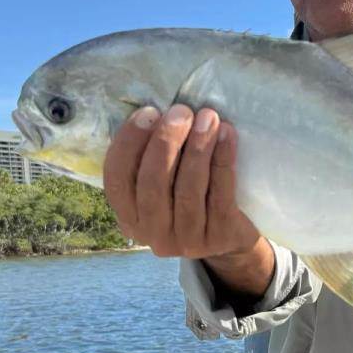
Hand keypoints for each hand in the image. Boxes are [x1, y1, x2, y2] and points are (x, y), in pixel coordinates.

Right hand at [103, 104, 261, 259]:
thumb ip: (154, 159)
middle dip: (165, 142)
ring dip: (197, 147)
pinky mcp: (220, 236)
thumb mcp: (167, 186)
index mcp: (130, 218)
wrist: (236, 237)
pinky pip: (220, 194)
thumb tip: (157, 112)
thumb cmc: (196, 197)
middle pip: (151, 185)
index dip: (128, 143)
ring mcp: (187, 240)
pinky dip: (222, 160)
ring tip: (207, 117)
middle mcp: (153, 234)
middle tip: (181, 111)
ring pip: (187, 189)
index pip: (116, 180)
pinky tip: (227, 134)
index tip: (148, 112)